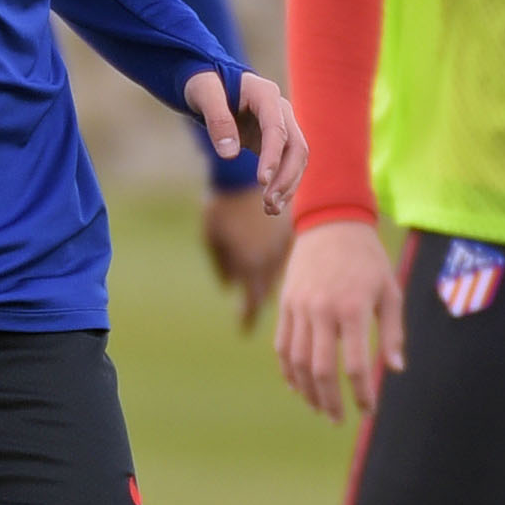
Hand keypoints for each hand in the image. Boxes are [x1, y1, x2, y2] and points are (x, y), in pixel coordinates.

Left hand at [185, 70, 305, 214]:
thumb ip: (217, 119)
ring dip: (287, 185)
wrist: (209, 82)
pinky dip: (282, 183)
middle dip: (286, 177)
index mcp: (266, 95)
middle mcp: (280, 110)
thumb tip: (229, 154)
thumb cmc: (204, 83)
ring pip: (296, 159)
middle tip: (268, 204)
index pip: (276, 130)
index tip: (261, 182)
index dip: (272, 157)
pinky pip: (287, 164)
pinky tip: (271, 204)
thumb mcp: (203, 93)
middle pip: (296, 147)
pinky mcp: (275, 140)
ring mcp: (281, 125)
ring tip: (270, 210)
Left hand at [202, 184, 294, 333]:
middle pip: (267, 292)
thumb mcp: (211, 237)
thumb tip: (229, 288)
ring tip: (265, 297)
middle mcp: (271, 259)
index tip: (243, 331)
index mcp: (249, 263)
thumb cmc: (221, 206)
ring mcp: (284, 246)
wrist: (245, 173)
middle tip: (251, 316)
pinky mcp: (293, 234)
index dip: (247, 318)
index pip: (251, 301)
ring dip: (271, 287)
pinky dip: (283, 267)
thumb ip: (221, 266)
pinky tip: (280, 271)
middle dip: (259, 305)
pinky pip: (289, 259)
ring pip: (280, 276)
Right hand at [275, 220, 404, 421]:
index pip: (355, 365)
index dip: (362, 394)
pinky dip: (287, 370)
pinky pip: (282, 344)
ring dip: (306, 391)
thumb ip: (392, 332)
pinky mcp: (286, 304)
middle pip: (321, 369)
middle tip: (337, 419)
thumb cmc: (368, 259)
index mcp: (352, 309)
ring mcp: (300, 307)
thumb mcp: (390, 291)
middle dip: (329, 401)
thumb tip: (396, 370)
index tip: (369, 410)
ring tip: (318, 408)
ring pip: (296, 361)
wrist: (331, 222)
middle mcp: (322, 310)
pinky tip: (297, 386)